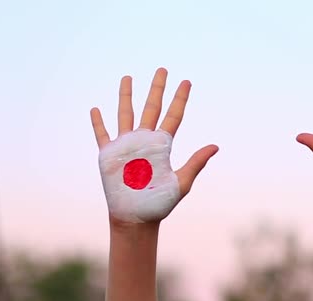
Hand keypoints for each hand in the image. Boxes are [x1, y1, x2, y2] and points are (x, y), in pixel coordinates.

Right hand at [90, 68, 217, 223]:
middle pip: (152, 108)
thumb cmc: (160, 203)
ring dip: (126, 96)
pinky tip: (96, 108)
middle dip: (157, 88)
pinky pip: (102, 134)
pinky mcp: (108, 155)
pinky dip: (98, 122)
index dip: (180, 99)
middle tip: (162, 70)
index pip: (174, 116)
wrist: (136, 218)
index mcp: (163, 146)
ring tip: (127, 77)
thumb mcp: (181, 182)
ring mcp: (126, 146)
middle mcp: (145, 141)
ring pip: (125, 114)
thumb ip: (196, 162)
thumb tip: (216, 146)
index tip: (187, 82)